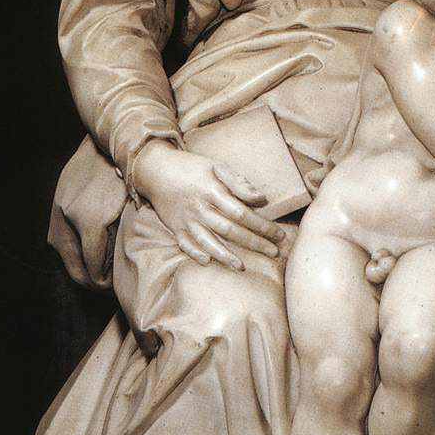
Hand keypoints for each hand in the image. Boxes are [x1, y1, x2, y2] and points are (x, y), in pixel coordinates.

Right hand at [132, 141, 284, 269]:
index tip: (278, 234)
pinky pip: (186, 245)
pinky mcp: (175, 228)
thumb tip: (260, 198)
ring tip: (242, 267)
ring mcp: (186, 220)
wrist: (156, 170)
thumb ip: (239, 183)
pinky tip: (208, 262)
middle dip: (254, 243)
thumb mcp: (216, 166)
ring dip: (226, 256)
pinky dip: (196, 254)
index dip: (262, 225)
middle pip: (230, 230)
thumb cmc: (191, 167)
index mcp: (213, 191)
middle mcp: (200, 208)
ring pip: (208, 242)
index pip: (242, 213)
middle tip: (273, 253)